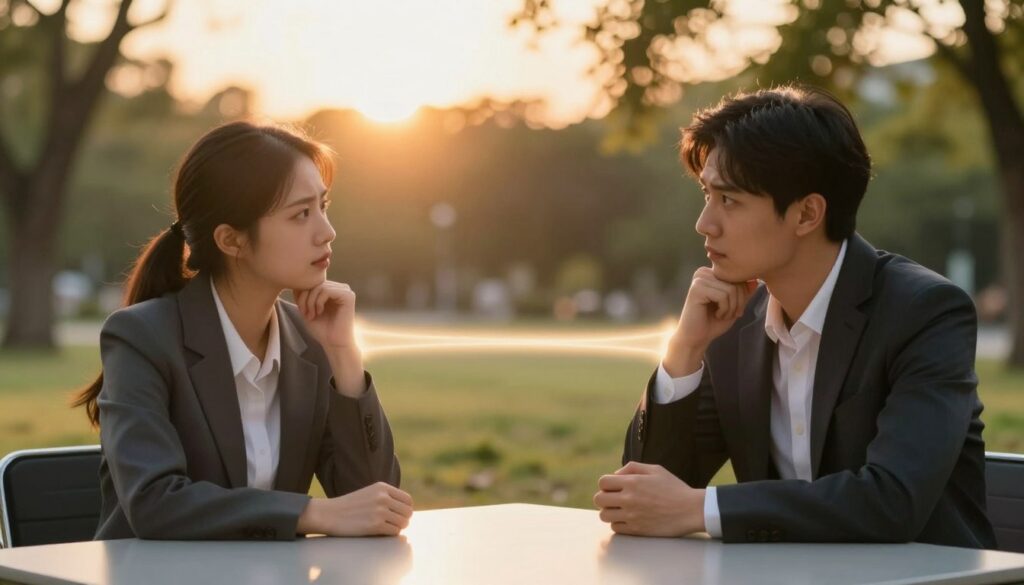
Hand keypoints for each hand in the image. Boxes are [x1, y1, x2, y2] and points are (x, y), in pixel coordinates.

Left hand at [294, 281, 358, 349]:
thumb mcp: (307, 308)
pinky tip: (319, 312)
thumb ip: (303, 295)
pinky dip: (318, 301)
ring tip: (311, 314)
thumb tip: (296, 281)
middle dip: (305, 298)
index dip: (302, 294)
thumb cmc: (321, 329)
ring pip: (319, 286)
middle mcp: (340, 288)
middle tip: (304, 313)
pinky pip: (327, 290)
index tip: (301, 311)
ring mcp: (345, 291)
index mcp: (332, 289)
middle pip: (315, 283)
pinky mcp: (348, 296)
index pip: (312, 282)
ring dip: (310, 301)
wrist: (334, 344)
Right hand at [297, 482, 413, 536]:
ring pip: (403, 523)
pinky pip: (394, 532)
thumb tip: (407, 509)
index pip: (408, 500)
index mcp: (382, 487)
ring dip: (397, 528)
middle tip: (392, 524)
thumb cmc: (350, 506)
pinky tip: (380, 532)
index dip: (405, 509)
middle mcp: (383, 497)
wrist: (329, 514)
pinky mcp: (375, 525)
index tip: (398, 515)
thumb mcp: (370, 493)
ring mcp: (380, 511)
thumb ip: (387, 497)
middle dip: (403, 520)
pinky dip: (390, 534)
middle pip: (408, 512)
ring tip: (386, 528)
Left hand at [593, 461, 704, 536]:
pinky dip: (618, 523)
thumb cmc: (674, 488)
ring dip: (609, 511)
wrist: (690, 510)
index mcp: (632, 482)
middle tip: (615, 499)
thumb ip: (632, 467)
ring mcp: (631, 516)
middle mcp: (629, 499)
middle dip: (604, 498)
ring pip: (604, 515)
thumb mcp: (655, 469)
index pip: (603, 482)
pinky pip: (615, 528)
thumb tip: (615, 475)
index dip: (606, 484)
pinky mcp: (636, 530)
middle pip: (598, 499)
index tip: (614, 487)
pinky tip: (628, 519)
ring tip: (620, 509)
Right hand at [664, 268, 756, 375]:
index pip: (738, 278)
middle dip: (738, 303)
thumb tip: (756, 281)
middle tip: (729, 315)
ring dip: (731, 308)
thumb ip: (744, 293)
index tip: (735, 311)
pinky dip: (724, 309)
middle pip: (736, 282)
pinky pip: (723, 296)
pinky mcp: (696, 289)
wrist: (696, 338)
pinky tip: (716, 315)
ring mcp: (699, 279)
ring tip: (721, 315)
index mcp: (711, 273)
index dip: (743, 297)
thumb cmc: (713, 322)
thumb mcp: (734, 305)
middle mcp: (704, 272)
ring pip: (731, 289)